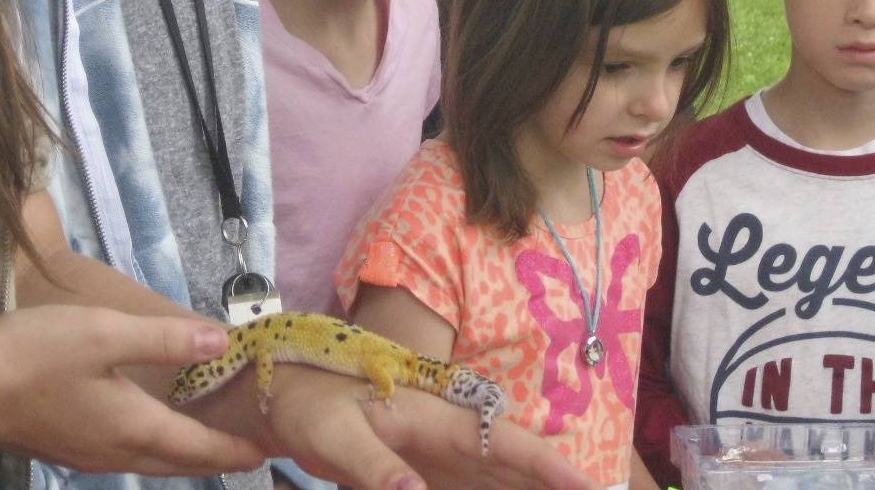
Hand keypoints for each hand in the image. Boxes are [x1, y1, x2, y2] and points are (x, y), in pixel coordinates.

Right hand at [0, 306, 264, 477]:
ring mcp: (88, 454)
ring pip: (150, 460)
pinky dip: (153, 446)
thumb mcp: (106, 334)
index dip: (232, 451)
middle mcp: (115, 451)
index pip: (196, 448)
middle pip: (176, 462)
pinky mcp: (67, 446)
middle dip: (214, 458)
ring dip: (183, 454)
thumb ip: (165, 340)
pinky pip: (126, 453)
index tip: (265, 454)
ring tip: (207, 441)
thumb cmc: (36, 355)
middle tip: (247, 451)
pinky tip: (150, 428)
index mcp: (132, 426)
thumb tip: (221, 345)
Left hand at [216, 363, 596, 489]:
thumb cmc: (308, 403)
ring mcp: (442, 456)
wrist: (280, 392)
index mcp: (436, 418)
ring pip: (501, 484)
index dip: (551, 468)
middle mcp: (451, 436)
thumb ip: (373, 466)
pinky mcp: (426, 472)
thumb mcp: (330, 433)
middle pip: (518, 469)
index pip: (506, 443)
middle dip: (557, 486)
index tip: (594, 487)